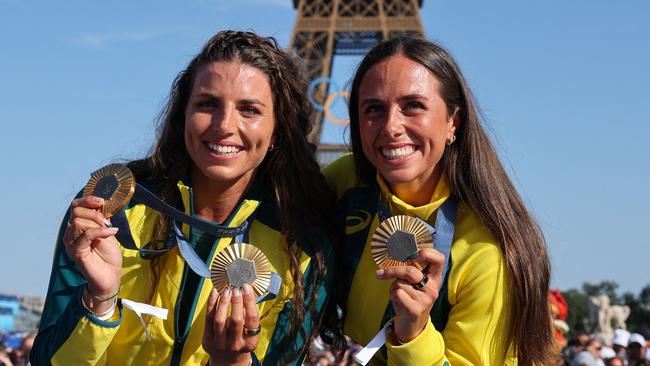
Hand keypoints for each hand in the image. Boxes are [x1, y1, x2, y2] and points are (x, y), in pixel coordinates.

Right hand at [63, 196, 121, 311]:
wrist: (111, 276)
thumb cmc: (108, 256)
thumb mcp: (107, 232)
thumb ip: (102, 219)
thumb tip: (103, 205)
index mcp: (77, 227)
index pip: (75, 206)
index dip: (87, 200)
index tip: (101, 201)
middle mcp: (70, 234)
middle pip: (76, 212)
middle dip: (94, 213)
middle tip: (107, 221)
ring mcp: (71, 244)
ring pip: (78, 222)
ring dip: (97, 223)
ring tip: (108, 230)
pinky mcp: (77, 252)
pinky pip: (86, 235)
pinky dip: (100, 231)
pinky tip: (111, 233)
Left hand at [203, 284, 259, 365]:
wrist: (228, 361)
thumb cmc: (241, 340)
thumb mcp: (249, 333)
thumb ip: (249, 315)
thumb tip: (245, 290)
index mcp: (250, 342)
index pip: (252, 319)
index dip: (249, 301)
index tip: (246, 287)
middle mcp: (236, 344)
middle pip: (236, 320)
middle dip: (236, 301)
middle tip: (236, 288)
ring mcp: (220, 343)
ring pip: (219, 320)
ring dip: (223, 302)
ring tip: (226, 290)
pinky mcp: (208, 340)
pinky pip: (208, 319)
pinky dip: (211, 304)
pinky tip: (215, 293)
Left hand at [376, 248, 444, 342]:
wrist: (412, 326)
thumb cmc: (410, 300)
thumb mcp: (414, 284)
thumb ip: (412, 271)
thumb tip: (396, 253)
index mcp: (435, 279)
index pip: (439, 258)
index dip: (427, 252)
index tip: (414, 254)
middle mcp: (433, 288)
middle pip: (410, 271)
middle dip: (392, 271)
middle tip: (381, 273)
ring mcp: (426, 300)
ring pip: (400, 283)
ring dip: (393, 288)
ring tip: (399, 296)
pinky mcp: (415, 309)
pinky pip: (398, 293)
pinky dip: (393, 296)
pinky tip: (399, 303)